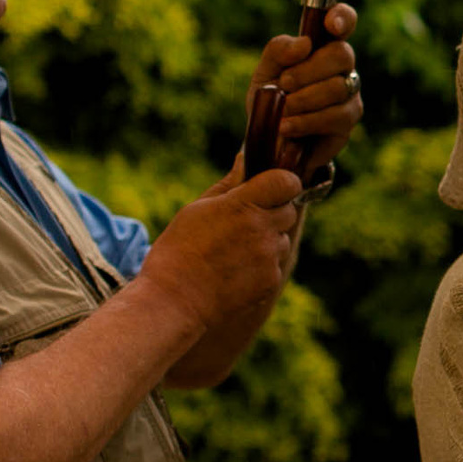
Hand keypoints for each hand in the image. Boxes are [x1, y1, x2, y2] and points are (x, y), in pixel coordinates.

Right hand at [135, 167, 304, 333]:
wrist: (173, 303)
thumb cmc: (177, 252)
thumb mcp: (196, 210)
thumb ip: (227, 185)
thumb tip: (245, 158)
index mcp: (243, 205)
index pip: (286, 181)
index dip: (281, 183)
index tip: (270, 189)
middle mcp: (262, 229)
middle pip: (288, 210)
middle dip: (272, 213)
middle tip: (242, 224)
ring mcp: (268, 257)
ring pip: (282, 239)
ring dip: (267, 241)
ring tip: (233, 253)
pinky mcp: (271, 282)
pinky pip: (275, 265)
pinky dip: (262, 267)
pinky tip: (234, 272)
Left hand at [254, 2, 362, 174]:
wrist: (268, 139)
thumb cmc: (270, 98)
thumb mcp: (264, 71)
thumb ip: (278, 51)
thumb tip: (304, 44)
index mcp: (322, 46)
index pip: (344, 20)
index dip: (342, 17)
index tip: (330, 25)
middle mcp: (342, 67)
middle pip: (342, 54)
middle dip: (308, 70)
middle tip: (285, 83)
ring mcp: (349, 95)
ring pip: (337, 88)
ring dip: (303, 99)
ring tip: (282, 110)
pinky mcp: (347, 123)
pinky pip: (335, 117)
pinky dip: (306, 121)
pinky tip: (287, 127)